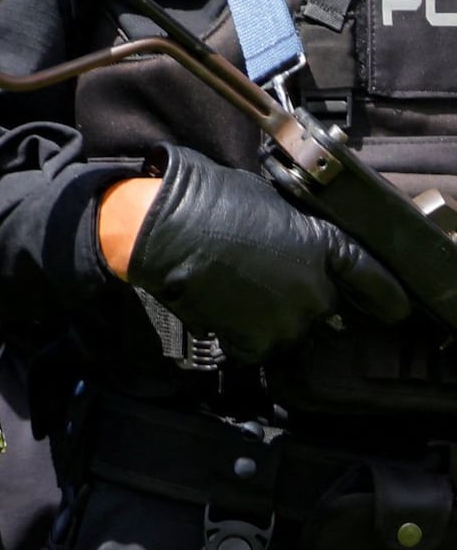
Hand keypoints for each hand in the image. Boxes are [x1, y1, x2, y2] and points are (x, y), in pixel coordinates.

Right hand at [109, 149, 399, 355]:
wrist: (161, 229)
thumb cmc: (205, 199)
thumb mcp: (265, 200)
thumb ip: (292, 228)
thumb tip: (288, 237)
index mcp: (323, 246)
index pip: (375, 281)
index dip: (385, 298)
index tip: (389, 309)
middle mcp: (315, 288)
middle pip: (325, 307)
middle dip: (302, 299)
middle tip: (266, 284)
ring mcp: (287, 319)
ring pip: (292, 332)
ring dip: (271, 321)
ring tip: (236, 298)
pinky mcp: (254, 340)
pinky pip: (257, 349)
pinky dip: (241, 339)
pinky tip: (220, 316)